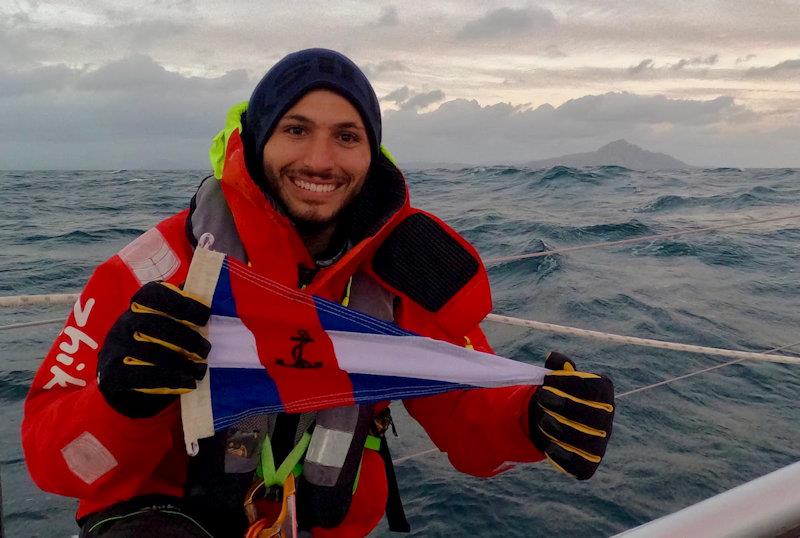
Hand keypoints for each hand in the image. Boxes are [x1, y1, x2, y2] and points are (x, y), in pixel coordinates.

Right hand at [98, 282, 210, 417]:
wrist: (127, 383)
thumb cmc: (157, 346)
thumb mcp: (169, 324)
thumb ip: (185, 308)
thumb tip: (209, 290)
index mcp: (139, 305)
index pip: (154, 293)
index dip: (181, 302)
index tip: (205, 315)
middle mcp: (124, 322)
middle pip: (152, 323)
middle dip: (184, 337)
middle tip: (206, 349)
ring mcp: (115, 348)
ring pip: (148, 351)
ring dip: (180, 361)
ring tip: (201, 369)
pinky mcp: (112, 373)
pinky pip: (140, 375)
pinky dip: (168, 380)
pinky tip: (188, 383)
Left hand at [528, 351, 614, 479]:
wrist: (549, 422)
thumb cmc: (556, 394)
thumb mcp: (556, 378)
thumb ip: (558, 367)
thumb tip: (554, 357)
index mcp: (604, 393)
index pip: (599, 388)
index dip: (572, 383)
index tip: (547, 380)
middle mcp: (607, 419)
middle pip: (597, 415)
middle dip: (566, 405)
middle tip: (541, 398)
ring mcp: (600, 444)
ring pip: (589, 441)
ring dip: (562, 429)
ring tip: (542, 419)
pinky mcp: (588, 465)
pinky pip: (582, 466)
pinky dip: (565, 456)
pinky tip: (548, 445)